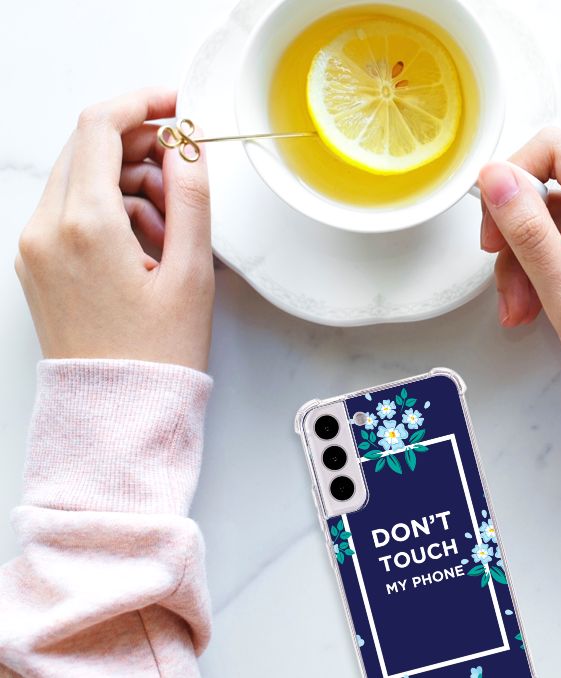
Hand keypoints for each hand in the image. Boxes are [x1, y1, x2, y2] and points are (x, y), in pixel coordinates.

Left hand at [15, 88, 213, 371]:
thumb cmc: (156, 354)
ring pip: (82, 178)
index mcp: (85, 225)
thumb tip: (188, 147)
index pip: (101, 127)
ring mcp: (35, 246)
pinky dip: (111, 209)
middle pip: (88, 147)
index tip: (176, 105)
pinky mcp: (37, 263)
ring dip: (129, 182)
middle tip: (185, 173)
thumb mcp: (192, 272)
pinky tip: (147, 244)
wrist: (117, 412)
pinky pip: (72, 210)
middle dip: (141, 147)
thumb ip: (192, 198)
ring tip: (173, 228)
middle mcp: (47, 229)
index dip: (143, 103)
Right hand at [478, 128, 560, 426]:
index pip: (558, 149)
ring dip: (529, 257)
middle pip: (557, 182)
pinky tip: (537, 306)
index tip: (492, 228)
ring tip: (520, 309)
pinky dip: (551, 267)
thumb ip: (529, 233)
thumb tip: (494, 177)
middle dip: (519, 230)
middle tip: (503, 279)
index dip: (513, 179)